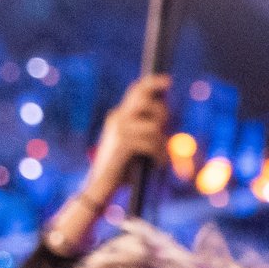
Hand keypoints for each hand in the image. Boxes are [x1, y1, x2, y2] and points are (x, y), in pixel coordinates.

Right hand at [84, 75, 171, 205]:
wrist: (100, 187)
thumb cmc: (121, 169)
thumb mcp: (134, 145)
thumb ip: (146, 131)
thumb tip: (164, 121)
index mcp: (119, 116)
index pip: (136, 91)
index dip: (152, 83)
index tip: (168, 81)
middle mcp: (118, 118)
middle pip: (150, 103)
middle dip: (162, 118)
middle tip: (162, 136)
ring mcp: (120, 129)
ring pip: (155, 128)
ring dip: (162, 145)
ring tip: (159, 158)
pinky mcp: (124, 143)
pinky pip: (153, 144)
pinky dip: (159, 156)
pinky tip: (157, 164)